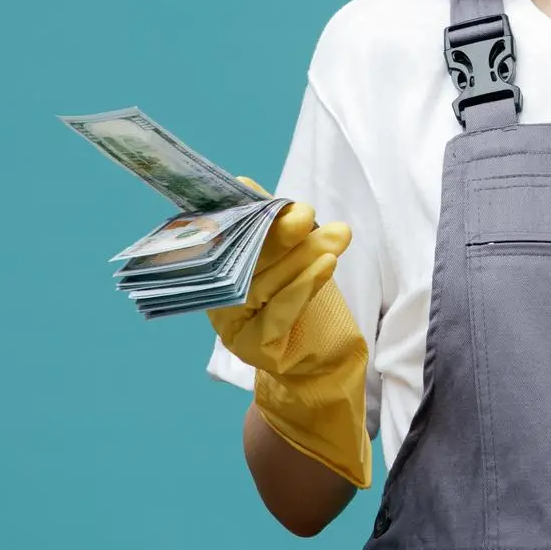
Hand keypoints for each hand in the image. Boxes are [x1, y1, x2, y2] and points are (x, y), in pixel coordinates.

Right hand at [205, 179, 371, 487]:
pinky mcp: (254, 349)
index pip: (222, 238)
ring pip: (265, 283)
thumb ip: (271, 225)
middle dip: (277, 233)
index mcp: (216, 273)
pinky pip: (279, 311)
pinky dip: (305, 284)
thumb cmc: (303, 304)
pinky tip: (328, 262)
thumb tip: (245, 183)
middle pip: (243, 259)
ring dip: (301, 255)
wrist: (322, 366)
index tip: (265, 196)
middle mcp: (217, 300)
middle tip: (306, 213)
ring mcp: (232, 328)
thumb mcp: (288, 257)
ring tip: (334, 234)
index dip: (244, 215)